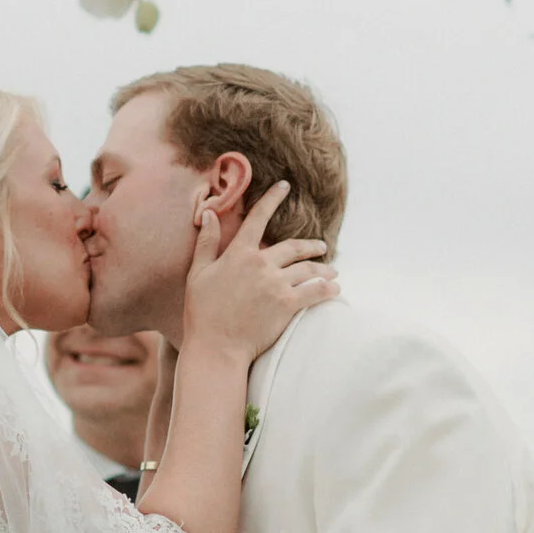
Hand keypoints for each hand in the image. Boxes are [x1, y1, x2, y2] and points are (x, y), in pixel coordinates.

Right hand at [180, 180, 337, 362]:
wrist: (216, 346)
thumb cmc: (202, 312)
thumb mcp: (198, 273)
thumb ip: (206, 242)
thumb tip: (209, 213)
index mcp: (238, 254)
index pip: (258, 219)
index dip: (272, 199)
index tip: (285, 186)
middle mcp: (260, 264)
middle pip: (293, 247)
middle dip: (311, 245)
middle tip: (322, 246)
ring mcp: (276, 284)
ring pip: (307, 270)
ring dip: (323, 268)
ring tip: (333, 270)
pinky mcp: (287, 305)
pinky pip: (314, 292)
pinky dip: (328, 289)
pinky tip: (335, 289)